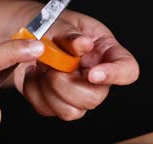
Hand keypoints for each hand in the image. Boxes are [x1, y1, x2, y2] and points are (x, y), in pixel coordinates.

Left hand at [14, 10, 139, 119]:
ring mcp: (78, 93)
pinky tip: (34, 74)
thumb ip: (71, 35)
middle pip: (94, 98)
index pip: (127, 70)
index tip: (92, 74)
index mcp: (106, 52)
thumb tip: (83, 44)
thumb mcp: (60, 22)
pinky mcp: (58, 103)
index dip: (115, 75)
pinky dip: (34, 91)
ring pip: (72, 111)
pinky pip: (48, 109)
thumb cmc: (50, 26)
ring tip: (42, 67)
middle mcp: (96, 77)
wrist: (25, 36)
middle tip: (51, 65)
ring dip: (49, 89)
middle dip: (66, 84)